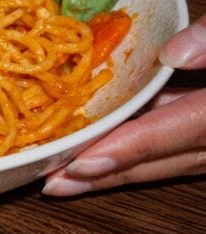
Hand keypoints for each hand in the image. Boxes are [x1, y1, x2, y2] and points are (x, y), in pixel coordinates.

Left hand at [42, 15, 205, 194]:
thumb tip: (170, 53)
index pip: (179, 131)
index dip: (129, 148)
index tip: (82, 162)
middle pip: (164, 159)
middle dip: (108, 171)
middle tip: (54, 181)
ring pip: (169, 156)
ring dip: (119, 162)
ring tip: (68, 172)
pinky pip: (179, 139)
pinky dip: (142, 139)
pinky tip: (108, 137)